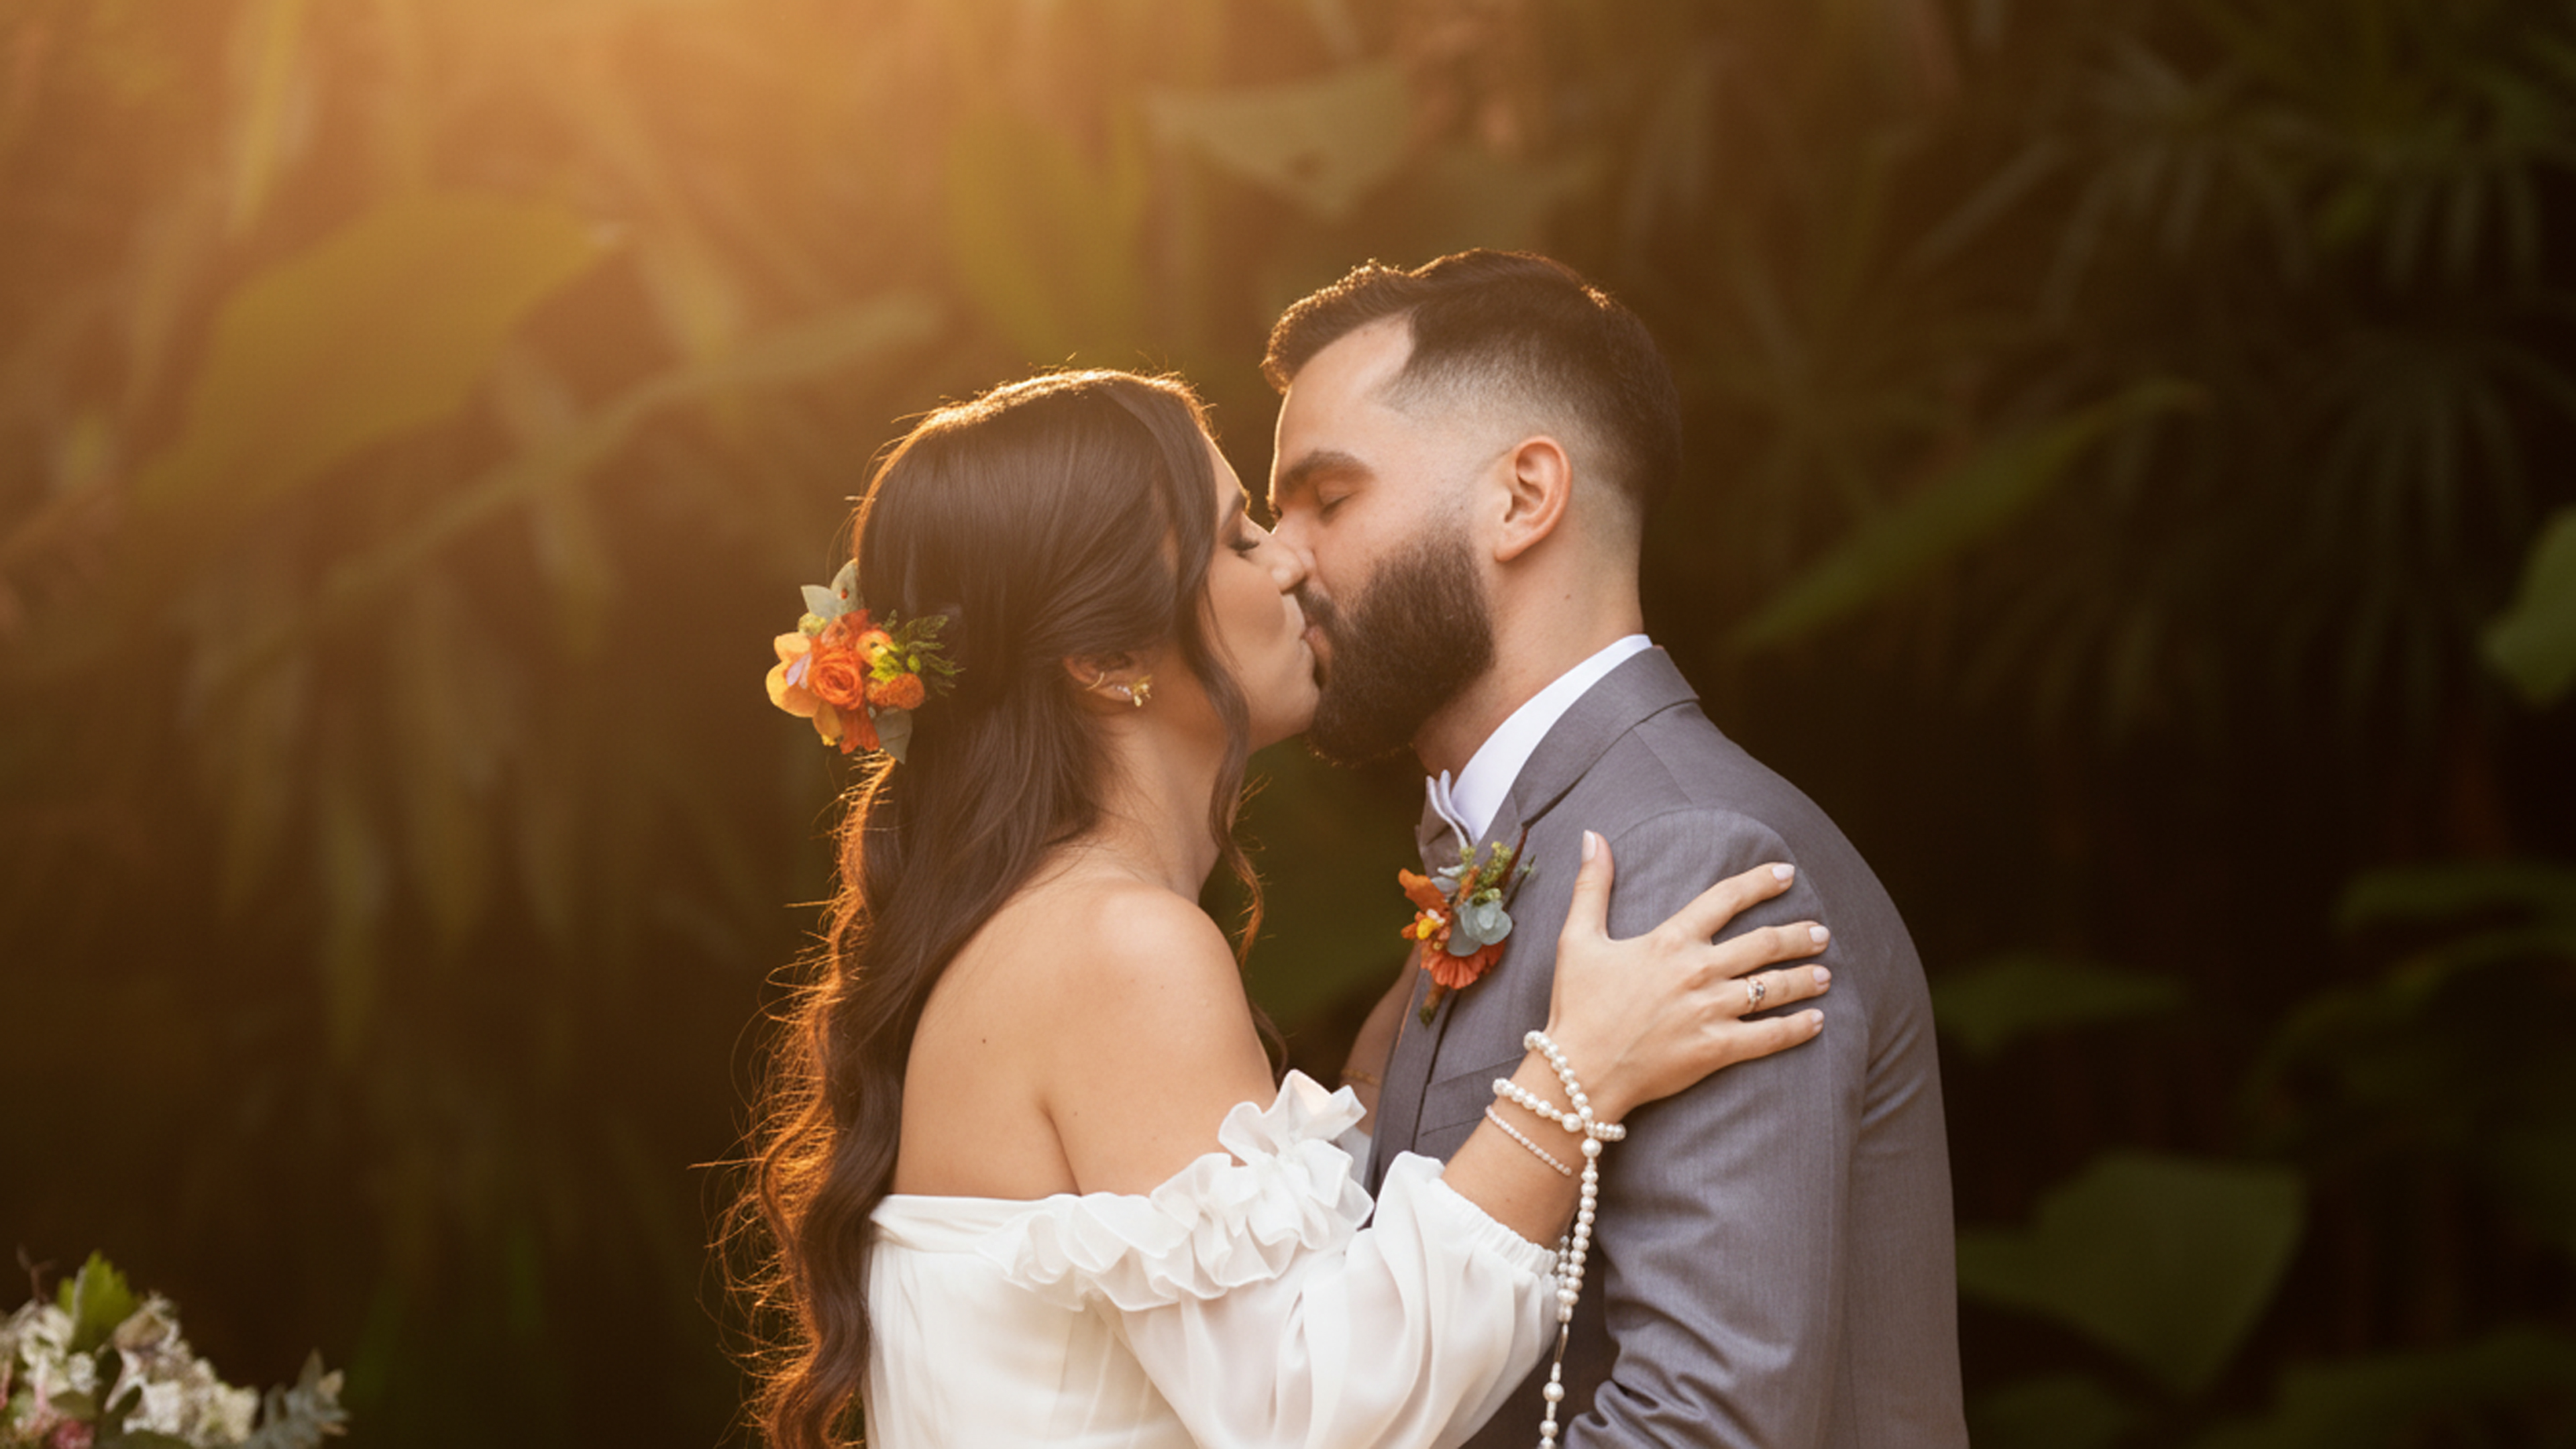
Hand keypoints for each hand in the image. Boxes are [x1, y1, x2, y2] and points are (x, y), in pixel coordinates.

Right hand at [1540, 831, 1828, 1121]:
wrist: (1580, 1072)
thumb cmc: (1577, 1006)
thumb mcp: (1578, 939)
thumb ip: (1592, 886)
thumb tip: (1593, 837)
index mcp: (1669, 940)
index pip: (1725, 899)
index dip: (1760, 883)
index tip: (1787, 875)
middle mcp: (1698, 971)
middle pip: (1763, 944)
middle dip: (1798, 936)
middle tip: (1820, 932)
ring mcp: (1711, 1010)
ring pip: (1772, 987)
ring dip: (1804, 978)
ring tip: (1825, 973)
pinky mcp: (1717, 1049)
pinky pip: (1769, 1036)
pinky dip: (1797, 1027)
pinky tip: (1816, 1021)